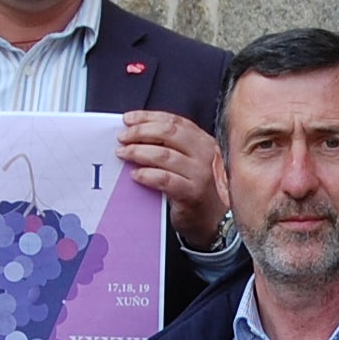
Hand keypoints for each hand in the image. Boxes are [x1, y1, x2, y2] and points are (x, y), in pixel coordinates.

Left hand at [118, 111, 229, 245]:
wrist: (216, 222)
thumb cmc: (198, 190)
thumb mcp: (192, 162)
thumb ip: (173, 147)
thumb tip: (137, 134)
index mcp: (204, 141)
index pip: (174, 121)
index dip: (148, 117)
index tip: (128, 119)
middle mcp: (206, 154)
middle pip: (169, 133)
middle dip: (140, 132)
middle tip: (122, 138)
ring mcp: (201, 174)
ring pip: (164, 155)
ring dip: (138, 152)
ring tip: (124, 154)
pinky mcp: (192, 194)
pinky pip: (165, 179)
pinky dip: (147, 175)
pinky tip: (135, 175)